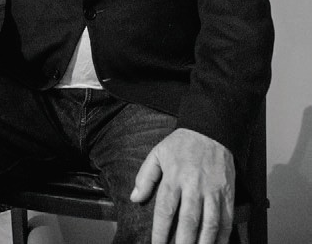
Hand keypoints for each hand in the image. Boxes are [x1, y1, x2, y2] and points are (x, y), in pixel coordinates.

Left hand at [130, 128, 234, 243]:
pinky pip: (226, 219)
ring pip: (209, 224)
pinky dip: (223, 237)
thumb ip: (145, 177)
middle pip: (188, 222)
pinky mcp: (227, 193)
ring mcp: (212, 191)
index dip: (160, 232)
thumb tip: (135, 198)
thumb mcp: (158, 153)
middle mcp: (193, 186)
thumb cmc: (182, 144)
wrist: (211, 129)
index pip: (165, 210)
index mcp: (174, 177)